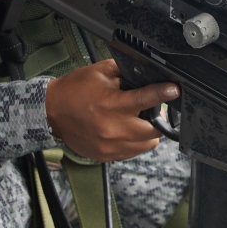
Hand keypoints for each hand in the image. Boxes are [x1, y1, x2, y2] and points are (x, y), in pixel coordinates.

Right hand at [45, 59, 177, 160]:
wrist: (51, 113)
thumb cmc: (75, 90)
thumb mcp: (101, 72)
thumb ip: (126, 71)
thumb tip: (149, 73)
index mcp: (113, 105)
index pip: (147, 99)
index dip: (164, 93)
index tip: (175, 90)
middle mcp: (114, 129)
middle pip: (155, 130)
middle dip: (160, 117)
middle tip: (154, 108)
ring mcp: (111, 145)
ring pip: (148, 144)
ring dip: (149, 132)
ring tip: (140, 121)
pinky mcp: (107, 156)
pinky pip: (134, 152)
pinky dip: (137, 142)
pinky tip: (128, 130)